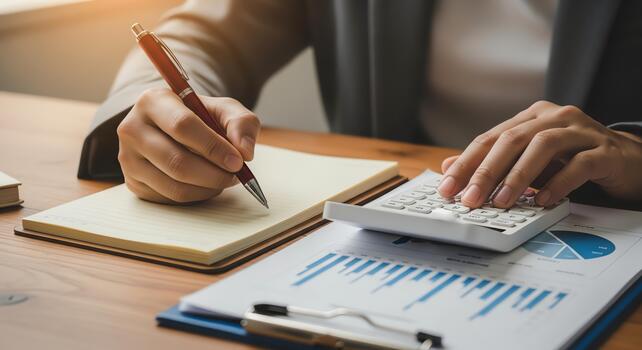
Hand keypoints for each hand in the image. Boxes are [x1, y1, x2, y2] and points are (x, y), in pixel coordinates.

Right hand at [117, 88, 259, 203]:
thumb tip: (245, 151)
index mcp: (152, 101)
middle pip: (177, 162)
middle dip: (214, 174)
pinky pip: (170, 199)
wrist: (171, 128)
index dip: (214, 147)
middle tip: (236, 175)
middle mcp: (132, 129)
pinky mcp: (133, 183)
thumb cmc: (199, 117)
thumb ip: (241, 123)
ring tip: (224, 178)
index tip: (238, 161)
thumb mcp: (223, 109)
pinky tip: (206, 184)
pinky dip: (196, 196)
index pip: (182, 127)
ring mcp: (128, 159)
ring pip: (174, 186)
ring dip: (208, 188)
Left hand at [437, 100, 641, 207]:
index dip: (466, 162)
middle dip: (486, 171)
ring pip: (543, 146)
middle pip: (512, 139)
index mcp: (532, 117)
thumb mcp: (530, 163)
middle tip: (469, 198)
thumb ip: (495, 163)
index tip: (447, 187)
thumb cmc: (575, 160)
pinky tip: (542, 201)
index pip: (490, 138)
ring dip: (518, 176)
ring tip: (502, 202)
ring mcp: (582, 131)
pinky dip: (557, 183)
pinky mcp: (606, 151)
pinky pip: (578, 164)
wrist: (631, 162)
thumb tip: (449, 168)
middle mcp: (555, 118)